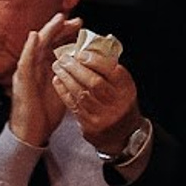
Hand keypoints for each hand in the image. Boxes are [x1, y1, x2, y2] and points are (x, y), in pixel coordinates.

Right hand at [8, 15, 77, 150]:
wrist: (33, 130)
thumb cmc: (46, 111)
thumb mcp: (63, 88)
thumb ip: (69, 75)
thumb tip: (84, 65)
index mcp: (46, 67)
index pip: (56, 45)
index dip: (66, 33)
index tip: (80, 25)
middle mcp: (35, 66)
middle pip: (47, 41)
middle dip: (60, 28)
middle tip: (74, 19)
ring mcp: (27, 71)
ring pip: (36, 46)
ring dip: (47, 31)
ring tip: (57, 20)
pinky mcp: (22, 80)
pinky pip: (25, 61)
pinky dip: (29, 48)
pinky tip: (34, 36)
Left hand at [51, 32, 142, 157]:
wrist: (123, 135)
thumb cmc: (120, 103)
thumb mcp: (123, 87)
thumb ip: (109, 71)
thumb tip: (89, 50)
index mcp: (127, 90)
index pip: (113, 72)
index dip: (96, 61)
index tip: (82, 54)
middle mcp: (117, 104)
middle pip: (94, 83)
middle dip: (76, 68)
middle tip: (65, 58)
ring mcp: (103, 116)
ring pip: (81, 93)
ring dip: (66, 77)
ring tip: (58, 66)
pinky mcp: (89, 125)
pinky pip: (73, 105)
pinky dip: (63, 90)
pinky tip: (58, 80)